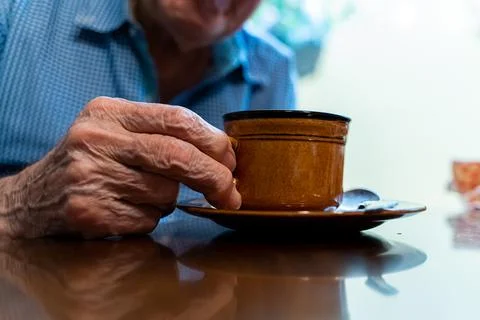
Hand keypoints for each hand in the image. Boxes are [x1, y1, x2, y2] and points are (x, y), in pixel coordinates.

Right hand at [0, 97, 239, 237]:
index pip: (178, 119)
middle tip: (230, 194)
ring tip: (141, 195)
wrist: (31, 199)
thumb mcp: (115, 133)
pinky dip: (148, 219)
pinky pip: (147, 220)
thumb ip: (161, 134)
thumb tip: (222, 152)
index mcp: (110, 112)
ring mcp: (91, 176)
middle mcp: (98, 140)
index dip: (214, 142)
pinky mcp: (89, 211)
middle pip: (178, 156)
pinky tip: (125, 210)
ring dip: (168, 201)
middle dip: (214, 178)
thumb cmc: (89, 163)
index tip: (231, 161)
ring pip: (166, 194)